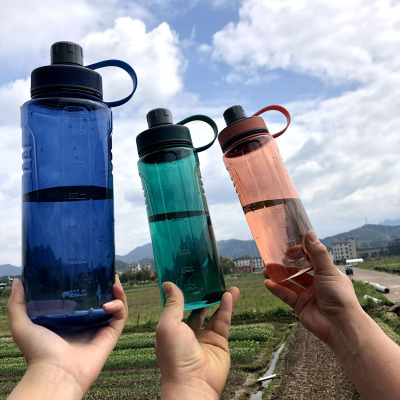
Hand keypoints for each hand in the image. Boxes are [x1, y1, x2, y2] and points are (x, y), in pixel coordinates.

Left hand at [7, 277, 127, 399]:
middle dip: (108, 287)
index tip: (90, 272)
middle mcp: (87, 325)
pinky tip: (110, 302)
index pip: (85, 300)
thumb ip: (17, 304)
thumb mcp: (22, 325)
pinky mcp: (110, 336)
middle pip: (103, 301)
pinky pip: (121, 317)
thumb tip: (17, 281)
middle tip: (107, 274)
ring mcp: (100, 330)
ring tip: (115, 282)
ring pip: (116, 307)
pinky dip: (120, 306)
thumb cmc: (38, 352)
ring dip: (118, 294)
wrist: (54, 372)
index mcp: (70, 322)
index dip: (90, 286)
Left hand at [155, 283, 239, 399]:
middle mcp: (189, 333)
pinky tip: (229, 294)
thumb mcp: (168, 324)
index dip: (184, 294)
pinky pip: (223, 320)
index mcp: (173, 329)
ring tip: (224, 284)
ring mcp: (205, 337)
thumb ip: (173, 304)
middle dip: (203, 295)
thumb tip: (167, 283)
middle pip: (198, 309)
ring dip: (219, 298)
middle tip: (209, 280)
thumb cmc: (175, 356)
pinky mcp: (220, 341)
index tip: (189, 277)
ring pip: (214, 313)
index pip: (179, 307)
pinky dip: (227, 307)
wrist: (193, 383)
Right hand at [264, 230, 360, 344]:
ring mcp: (307, 295)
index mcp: (326, 273)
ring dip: (277, 276)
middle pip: (297, 271)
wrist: (341, 325)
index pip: (311, 259)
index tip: (289, 248)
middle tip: (272, 258)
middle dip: (285, 264)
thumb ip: (317, 253)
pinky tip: (267, 282)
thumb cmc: (340, 296)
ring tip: (266, 269)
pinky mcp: (299, 306)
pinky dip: (276, 289)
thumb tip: (310, 233)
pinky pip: (286, 295)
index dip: (300, 252)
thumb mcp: (328, 271)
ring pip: (289, 282)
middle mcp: (316, 283)